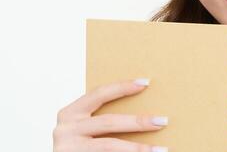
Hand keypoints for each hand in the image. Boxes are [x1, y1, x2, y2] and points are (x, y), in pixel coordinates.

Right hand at [53, 78, 169, 151]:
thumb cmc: (78, 146)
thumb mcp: (84, 128)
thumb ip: (100, 118)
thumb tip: (141, 114)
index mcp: (69, 113)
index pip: (98, 94)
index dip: (121, 87)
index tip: (145, 83)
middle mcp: (65, 130)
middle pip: (109, 122)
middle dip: (138, 121)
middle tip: (161, 121)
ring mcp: (68, 148)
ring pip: (110, 145)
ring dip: (137, 148)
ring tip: (159, 149)